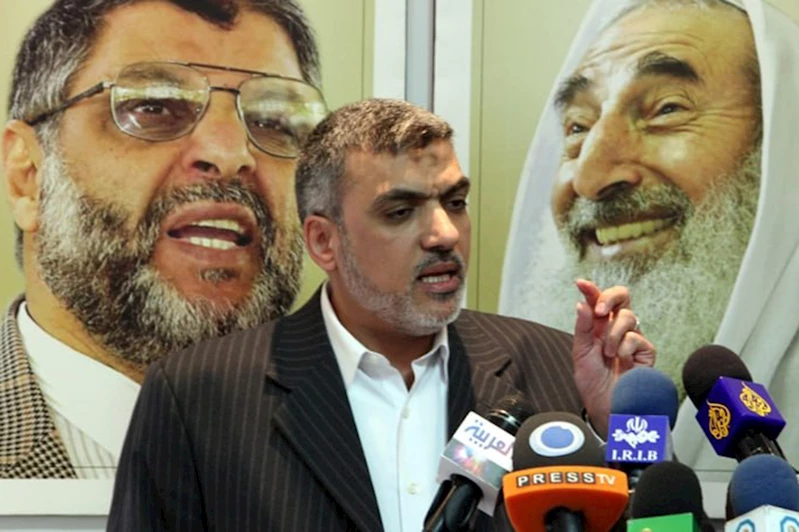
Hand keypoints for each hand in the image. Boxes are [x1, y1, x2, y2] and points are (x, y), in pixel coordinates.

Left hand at [572, 279, 655, 436]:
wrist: (606, 406)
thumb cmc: (593, 381)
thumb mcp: (580, 352)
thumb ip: (582, 327)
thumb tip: (581, 303)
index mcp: (598, 325)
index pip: (597, 300)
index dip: (591, 289)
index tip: (581, 283)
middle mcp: (616, 327)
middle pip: (622, 297)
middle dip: (610, 297)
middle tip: (599, 310)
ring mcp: (632, 337)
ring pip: (628, 316)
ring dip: (613, 334)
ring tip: (608, 353)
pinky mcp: (646, 350)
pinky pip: (636, 337)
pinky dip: (625, 349)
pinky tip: (622, 362)